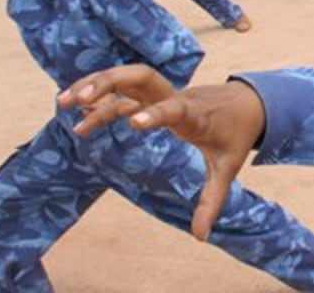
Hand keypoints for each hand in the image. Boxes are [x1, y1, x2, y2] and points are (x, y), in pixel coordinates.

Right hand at [59, 64, 265, 241]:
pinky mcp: (154, 94)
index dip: (157, 115)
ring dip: (96, 85)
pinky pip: (123, 88)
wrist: (249, 104)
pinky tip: (75, 106)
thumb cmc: (235, 136)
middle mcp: (175, 97)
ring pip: (127, 79)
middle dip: (110, 82)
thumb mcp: (228, 168)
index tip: (135, 123)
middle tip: (81, 100)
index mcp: (194, 116)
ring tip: (64, 102)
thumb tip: (201, 236)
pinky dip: (99, 91)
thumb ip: (212, 199)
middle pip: (143, 77)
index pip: (174, 109)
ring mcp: (162, 93)